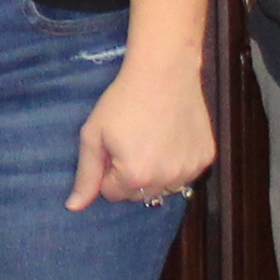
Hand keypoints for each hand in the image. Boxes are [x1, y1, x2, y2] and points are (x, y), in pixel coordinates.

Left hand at [68, 61, 211, 209]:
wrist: (164, 71)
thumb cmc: (123, 100)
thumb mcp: (94, 135)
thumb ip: (86, 175)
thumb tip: (74, 207)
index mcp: (135, 176)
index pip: (112, 194)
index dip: (107, 170)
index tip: (113, 146)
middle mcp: (166, 179)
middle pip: (139, 195)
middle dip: (130, 176)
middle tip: (132, 142)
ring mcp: (190, 169)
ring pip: (164, 187)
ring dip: (155, 173)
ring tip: (152, 139)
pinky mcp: (205, 158)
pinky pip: (185, 174)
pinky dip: (177, 162)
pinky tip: (171, 137)